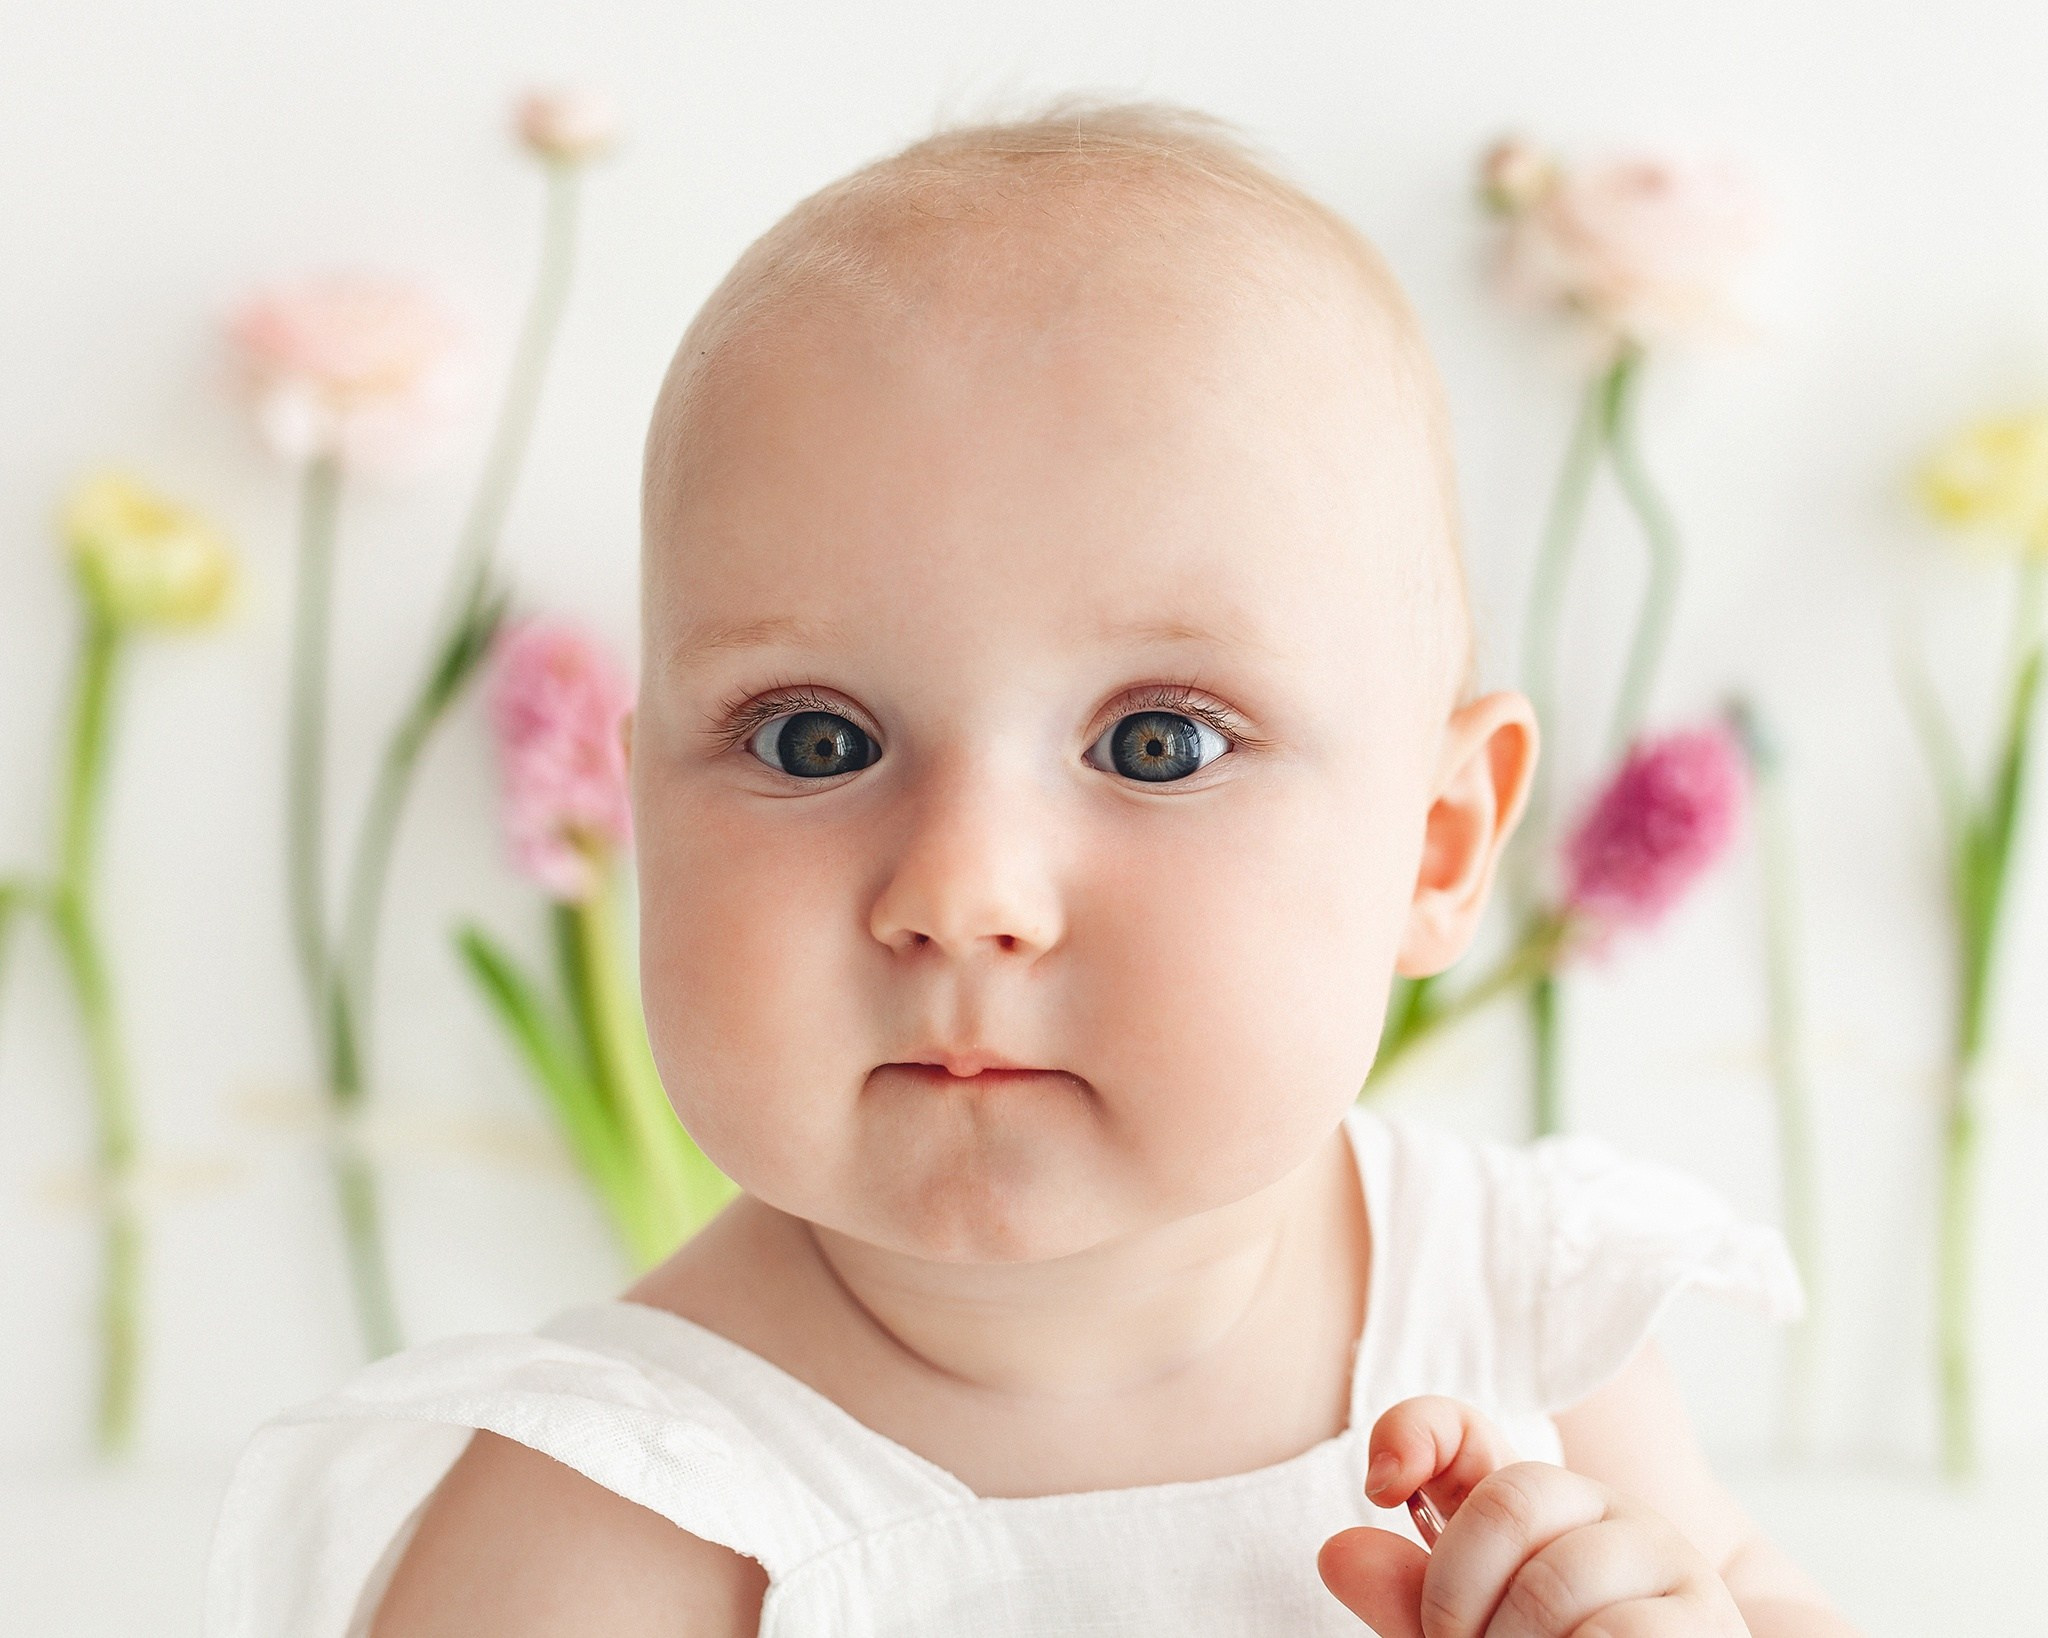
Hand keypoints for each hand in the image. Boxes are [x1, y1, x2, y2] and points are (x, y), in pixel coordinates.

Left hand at [1318, 1396, 1748, 1636]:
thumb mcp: (1475, 1637)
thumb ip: (1411, 1600)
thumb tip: (1337, 1551)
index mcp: (1537, 1510)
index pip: (1463, 1431)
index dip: (1413, 1433)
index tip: (1380, 1487)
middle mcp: (1602, 1512)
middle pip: (1504, 1503)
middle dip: (1457, 1594)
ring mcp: (1663, 1559)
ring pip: (1554, 1582)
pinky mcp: (1705, 1618)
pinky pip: (1615, 1633)